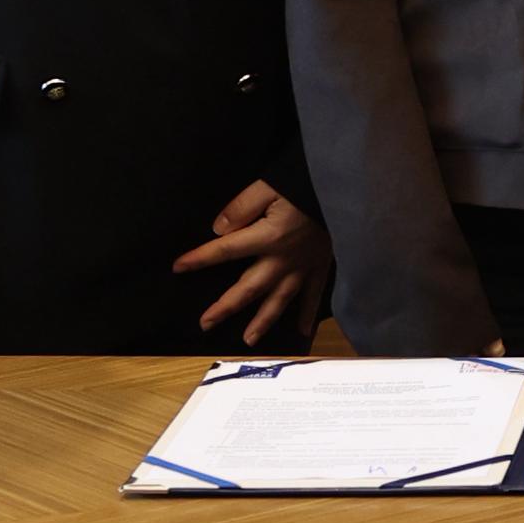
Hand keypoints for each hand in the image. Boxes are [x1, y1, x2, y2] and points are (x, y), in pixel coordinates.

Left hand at [171, 181, 324, 344]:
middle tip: (206, 324)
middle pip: (249, 288)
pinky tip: (303, 331)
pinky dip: (308, 313)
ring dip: (262, 321)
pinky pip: (314, 294)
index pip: (225, 250)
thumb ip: (241, 207)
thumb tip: (218, 230)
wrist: (344, 186)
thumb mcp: (268, 186)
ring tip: (248, 340)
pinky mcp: (321, 265)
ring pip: (279, 299)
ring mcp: (303, 266)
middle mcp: (283, 259)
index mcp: (266, 237)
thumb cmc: (303, 182)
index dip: (200, 259)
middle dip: (226, 307)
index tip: (179, 267)